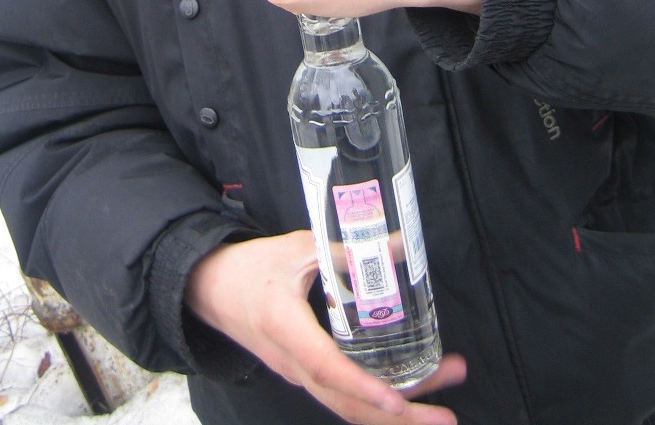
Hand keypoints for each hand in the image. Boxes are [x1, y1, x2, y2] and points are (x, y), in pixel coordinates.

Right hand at [185, 230, 465, 423]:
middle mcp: (291, 362)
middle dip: (399, 416)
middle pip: (346, 404)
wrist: (210, 290)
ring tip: (441, 408)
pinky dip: (375, 403)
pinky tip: (408, 395)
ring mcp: (296, 374)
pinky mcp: (303, 374)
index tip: (396, 401)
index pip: (326, 366)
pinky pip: (341, 398)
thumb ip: (345, 250)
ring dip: (395, 413)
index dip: (363, 386)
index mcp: (284, 327)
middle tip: (445, 415)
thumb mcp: (297, 249)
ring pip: (347, 407)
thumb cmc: (251, 267)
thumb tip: (397, 246)